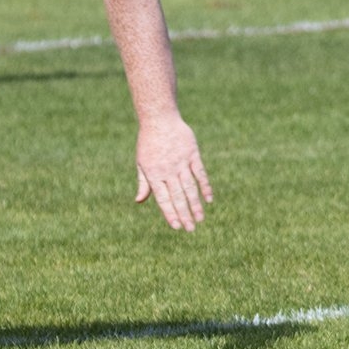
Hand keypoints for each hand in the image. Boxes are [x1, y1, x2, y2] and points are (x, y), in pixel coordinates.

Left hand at [134, 115, 211, 230]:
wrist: (159, 119)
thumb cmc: (149, 142)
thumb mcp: (142, 163)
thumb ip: (144, 183)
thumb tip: (139, 201)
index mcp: (154, 175)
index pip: (163, 199)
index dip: (170, 213)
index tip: (177, 226)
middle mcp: (168, 171)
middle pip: (178, 197)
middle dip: (185, 214)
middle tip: (191, 229)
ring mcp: (181, 163)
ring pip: (190, 188)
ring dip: (196, 204)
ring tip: (201, 218)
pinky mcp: (192, 155)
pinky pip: (200, 174)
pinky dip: (205, 186)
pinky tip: (209, 199)